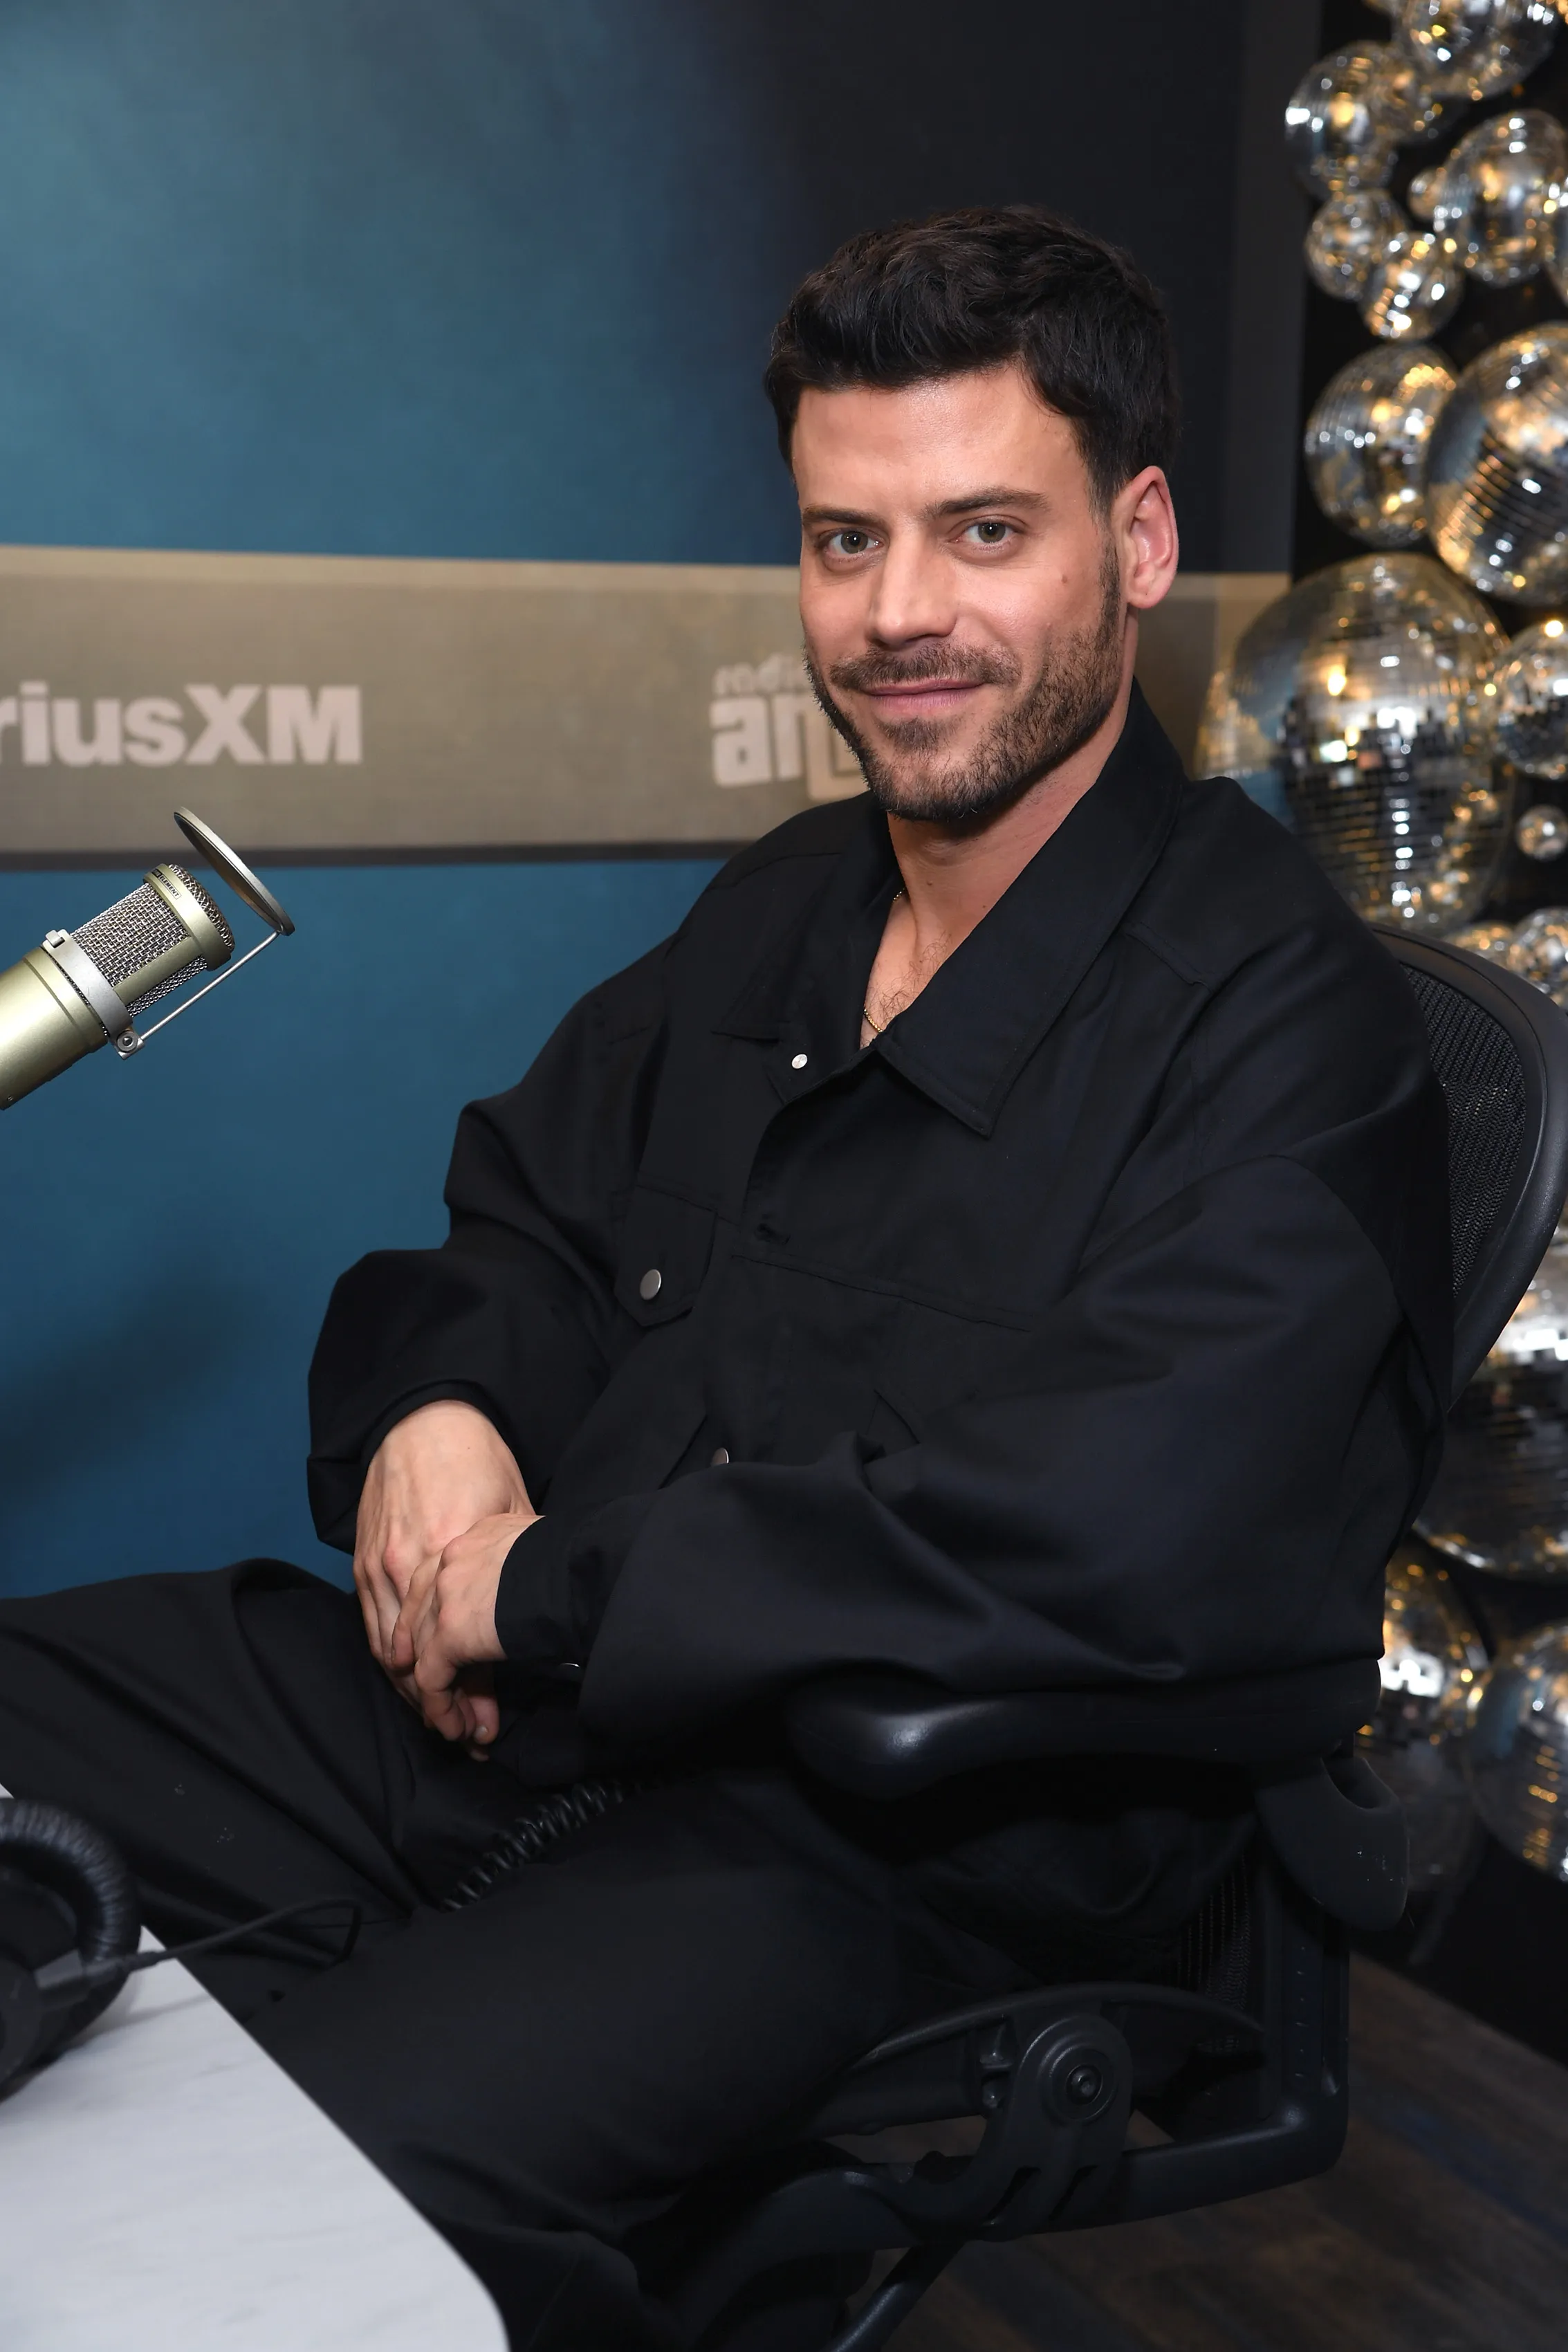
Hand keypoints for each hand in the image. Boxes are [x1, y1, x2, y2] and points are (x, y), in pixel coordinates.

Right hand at [353, 1400, 530, 1706]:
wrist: (423, 1418)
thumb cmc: (478, 1459)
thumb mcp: (515, 1510)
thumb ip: (516, 1567)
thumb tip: (541, 1615)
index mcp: (450, 1555)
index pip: (460, 1649)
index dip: (474, 1697)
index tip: (488, 1728)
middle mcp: (407, 1569)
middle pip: (420, 1664)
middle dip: (442, 1707)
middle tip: (468, 1735)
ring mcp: (379, 1568)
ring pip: (389, 1653)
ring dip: (414, 1693)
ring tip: (442, 1718)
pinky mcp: (362, 1562)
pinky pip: (372, 1627)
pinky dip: (391, 1660)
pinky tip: (411, 1679)